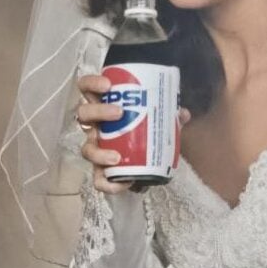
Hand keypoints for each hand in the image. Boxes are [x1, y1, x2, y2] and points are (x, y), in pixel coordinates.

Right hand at [77, 73, 190, 193]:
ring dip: (99, 152)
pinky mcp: (101, 173)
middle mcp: (95, 127)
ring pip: (86, 149)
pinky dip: (108, 183)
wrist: (145, 164)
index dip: (92, 84)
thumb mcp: (158, 121)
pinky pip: (98, 180)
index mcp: (104, 108)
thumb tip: (182, 113)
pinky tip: (124, 182)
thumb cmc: (145, 133)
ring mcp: (96, 149)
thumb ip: (169, 116)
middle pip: (83, 115)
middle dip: (98, 112)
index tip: (108, 85)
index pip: (87, 89)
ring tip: (117, 157)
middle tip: (118, 113)